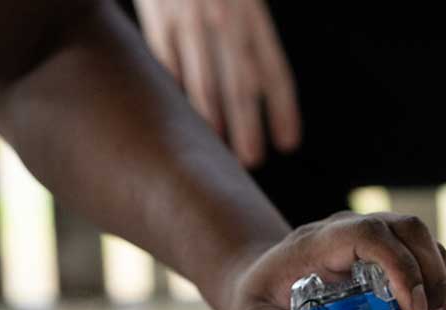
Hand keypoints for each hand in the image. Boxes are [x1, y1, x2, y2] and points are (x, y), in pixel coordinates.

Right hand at [135, 0, 298, 167]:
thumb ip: (255, 28)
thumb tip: (261, 77)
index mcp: (252, 11)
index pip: (274, 69)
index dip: (282, 108)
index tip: (289, 142)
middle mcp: (224, 18)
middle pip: (240, 83)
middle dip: (248, 125)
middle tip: (254, 160)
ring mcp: (188, 18)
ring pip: (202, 78)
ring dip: (212, 117)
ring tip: (219, 146)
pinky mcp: (157, 15)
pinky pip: (167, 61)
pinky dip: (177, 91)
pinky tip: (183, 117)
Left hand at [219, 211, 445, 309]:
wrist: (264, 283)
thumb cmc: (259, 304)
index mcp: (316, 243)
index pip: (368, 234)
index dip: (399, 266)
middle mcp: (347, 230)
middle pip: (407, 229)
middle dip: (430, 276)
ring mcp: (371, 235)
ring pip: (423, 238)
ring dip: (440, 281)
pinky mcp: (386, 249)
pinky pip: (424, 254)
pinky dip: (436, 284)